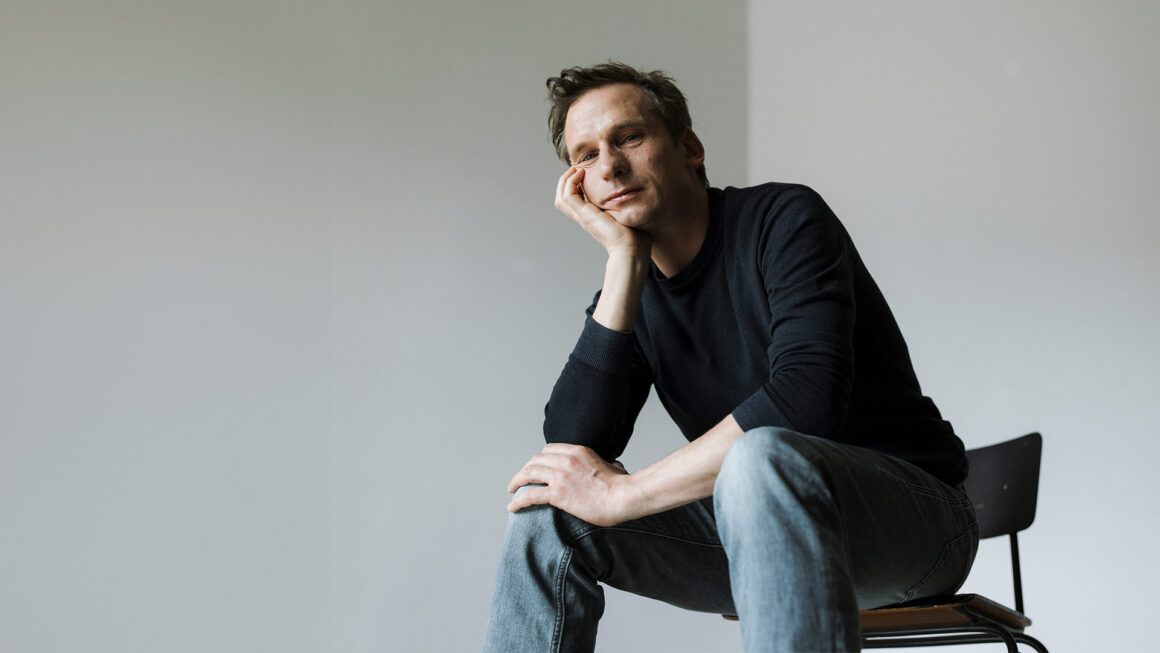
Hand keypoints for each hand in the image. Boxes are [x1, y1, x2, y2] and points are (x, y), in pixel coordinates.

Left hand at [506, 443, 639, 526]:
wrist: (623, 497)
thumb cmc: (622, 486)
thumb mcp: (613, 466)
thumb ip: (609, 464)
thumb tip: (615, 466)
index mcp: (577, 450)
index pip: (548, 449)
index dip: (538, 459)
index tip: (535, 468)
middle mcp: (566, 459)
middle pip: (535, 460)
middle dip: (525, 470)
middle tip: (520, 480)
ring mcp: (560, 476)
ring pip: (528, 474)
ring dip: (516, 482)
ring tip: (511, 490)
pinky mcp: (557, 494)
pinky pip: (530, 495)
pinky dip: (518, 501)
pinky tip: (512, 507)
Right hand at [555, 166, 649, 259]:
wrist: (631, 249)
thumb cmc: (635, 236)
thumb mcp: (628, 214)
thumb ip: (626, 205)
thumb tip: (635, 195)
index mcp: (593, 218)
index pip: (575, 201)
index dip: (576, 186)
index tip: (585, 173)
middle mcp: (585, 217)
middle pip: (563, 199)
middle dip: (567, 181)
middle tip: (577, 169)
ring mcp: (583, 217)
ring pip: (562, 197)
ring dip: (566, 180)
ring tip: (577, 169)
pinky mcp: (585, 215)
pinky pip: (568, 196)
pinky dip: (570, 182)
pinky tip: (581, 174)